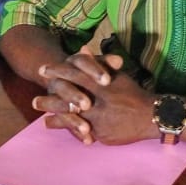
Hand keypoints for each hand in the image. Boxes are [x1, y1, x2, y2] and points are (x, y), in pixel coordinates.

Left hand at [32, 48, 152, 145]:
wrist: (151, 115)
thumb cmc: (132, 92)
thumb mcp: (116, 74)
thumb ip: (97, 63)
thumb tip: (82, 49)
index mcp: (102, 83)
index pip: (76, 75)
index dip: (58, 72)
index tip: (42, 70)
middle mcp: (99, 101)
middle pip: (69, 99)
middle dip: (50, 100)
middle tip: (34, 101)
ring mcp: (100, 120)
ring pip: (73, 119)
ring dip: (56, 119)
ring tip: (43, 119)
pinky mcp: (102, 134)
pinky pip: (83, 133)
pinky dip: (70, 131)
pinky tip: (62, 132)